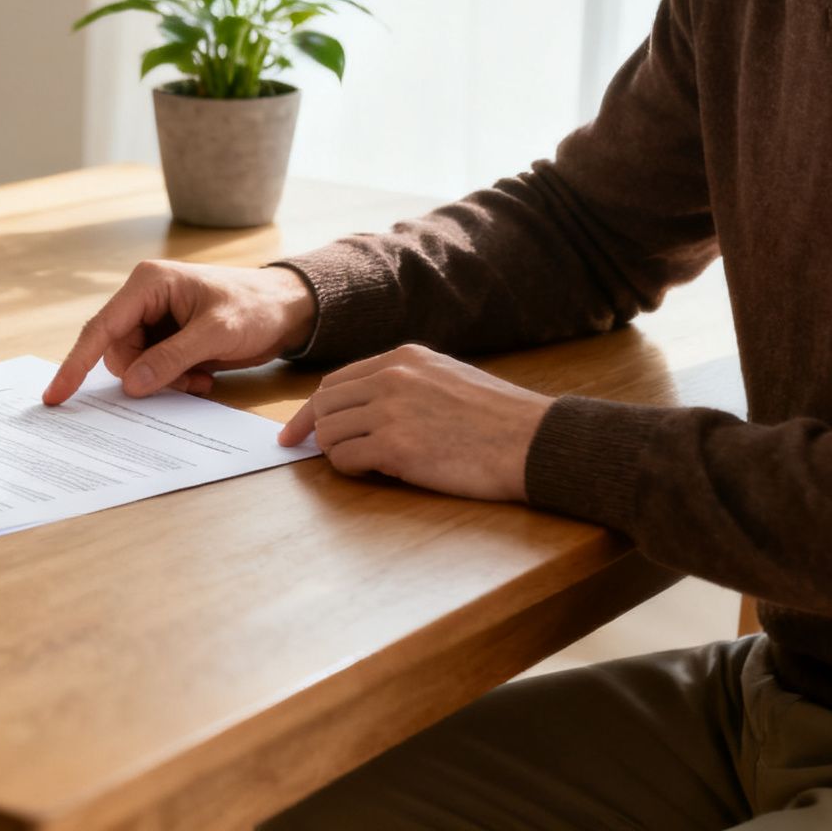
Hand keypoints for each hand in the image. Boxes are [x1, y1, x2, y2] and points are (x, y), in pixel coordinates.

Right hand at [43, 261, 316, 404]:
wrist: (286, 310)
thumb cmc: (255, 308)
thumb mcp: (216, 333)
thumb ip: (171, 358)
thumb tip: (131, 384)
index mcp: (148, 284)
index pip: (101, 328)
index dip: (76, 364)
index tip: (56, 395)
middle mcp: (143, 299)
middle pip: (117, 352)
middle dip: (147, 375)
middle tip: (187, 381)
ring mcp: (153, 319)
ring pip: (134, 366)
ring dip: (164, 381)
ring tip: (199, 378)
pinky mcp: (165, 337)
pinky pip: (151, 369)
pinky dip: (173, 380)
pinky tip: (201, 375)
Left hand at [278, 344, 550, 501]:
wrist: (532, 441)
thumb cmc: (499, 418)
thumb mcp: (448, 377)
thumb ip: (406, 382)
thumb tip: (365, 404)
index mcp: (403, 358)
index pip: (336, 382)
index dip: (312, 409)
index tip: (298, 431)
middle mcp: (391, 378)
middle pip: (325, 405)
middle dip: (314, 431)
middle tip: (311, 452)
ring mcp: (391, 411)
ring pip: (329, 433)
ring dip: (337, 453)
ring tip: (365, 463)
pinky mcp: (395, 447)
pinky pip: (345, 459)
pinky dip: (350, 470)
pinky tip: (373, 473)